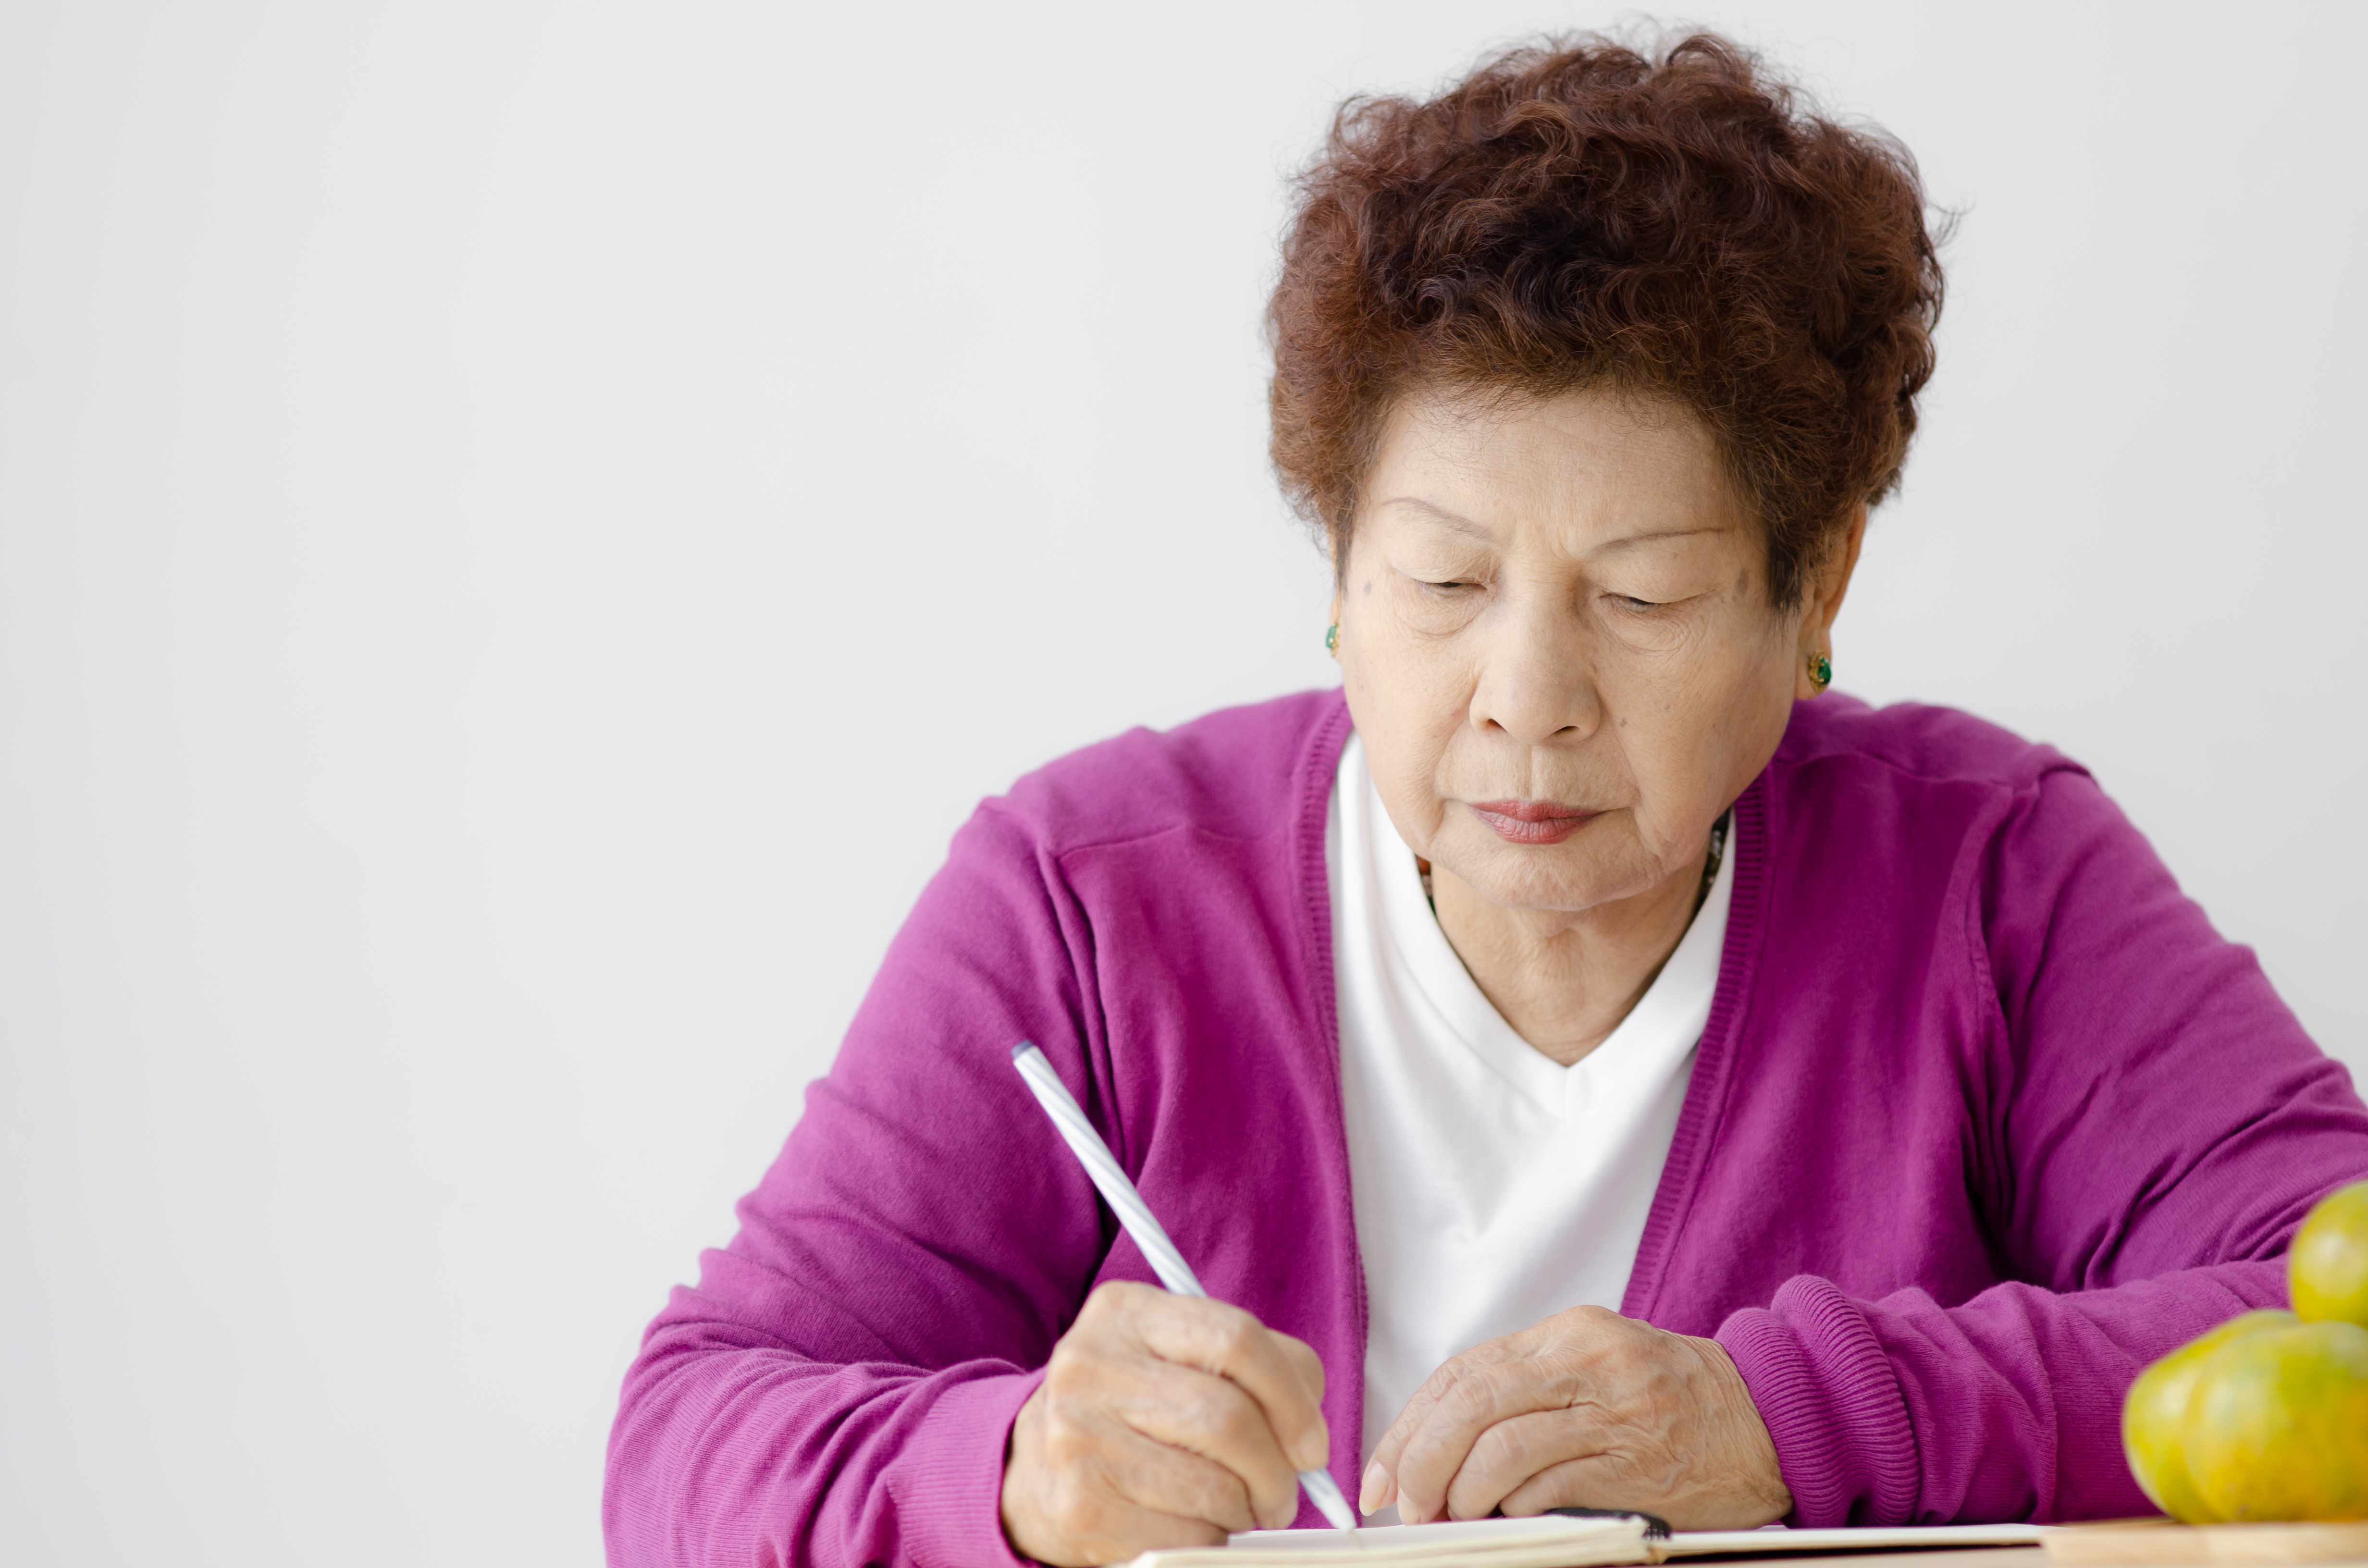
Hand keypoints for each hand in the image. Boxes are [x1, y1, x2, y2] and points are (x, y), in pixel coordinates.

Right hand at [1001, 1281, 1329, 1565]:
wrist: (1034, 1464)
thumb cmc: (1131, 1409)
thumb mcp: (1180, 1358)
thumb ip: (1257, 1367)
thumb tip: (1311, 1430)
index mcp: (1126, 1312)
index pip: (1235, 1338)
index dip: (1292, 1398)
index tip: (1312, 1443)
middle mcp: (1092, 1365)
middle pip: (1228, 1418)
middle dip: (1276, 1470)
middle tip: (1284, 1492)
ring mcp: (1078, 1435)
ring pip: (1212, 1485)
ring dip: (1246, 1509)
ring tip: (1240, 1506)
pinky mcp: (1080, 1504)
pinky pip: (1184, 1534)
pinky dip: (1210, 1538)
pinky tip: (1196, 1522)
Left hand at [1358, 1305, 1789, 1528]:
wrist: (1769, 1417)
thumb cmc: (1672, 1398)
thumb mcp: (1595, 1368)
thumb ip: (1525, 1393)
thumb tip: (1438, 1447)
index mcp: (1569, 1333)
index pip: (1463, 1373)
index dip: (1410, 1424)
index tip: (1383, 1469)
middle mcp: (1588, 1361)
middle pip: (1471, 1404)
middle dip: (1421, 1459)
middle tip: (1405, 1502)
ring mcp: (1614, 1413)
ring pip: (1502, 1450)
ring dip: (1461, 1494)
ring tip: (1453, 1516)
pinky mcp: (1636, 1466)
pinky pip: (1548, 1489)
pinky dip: (1513, 1509)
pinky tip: (1507, 1519)